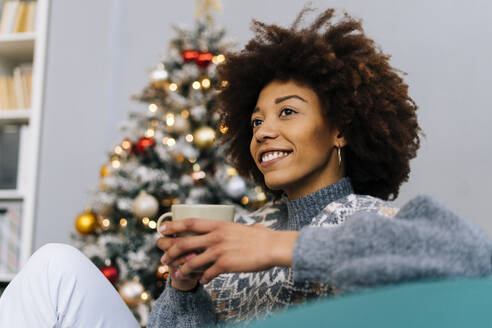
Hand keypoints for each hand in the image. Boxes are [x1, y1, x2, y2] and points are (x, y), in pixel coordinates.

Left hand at [156, 219, 298, 284]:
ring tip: (176, 274)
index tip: (162, 229)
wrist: (272, 247)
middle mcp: (216, 236)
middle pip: (185, 243)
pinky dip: (202, 278)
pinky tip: (201, 281)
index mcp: (219, 225)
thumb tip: (247, 227)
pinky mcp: (225, 265)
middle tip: (162, 257)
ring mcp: (219, 251)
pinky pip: (207, 274)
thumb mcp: (244, 228)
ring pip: (192, 262)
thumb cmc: (261, 237)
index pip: (190, 222)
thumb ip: (237, 229)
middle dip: (170, 251)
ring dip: (182, 269)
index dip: (174, 225)